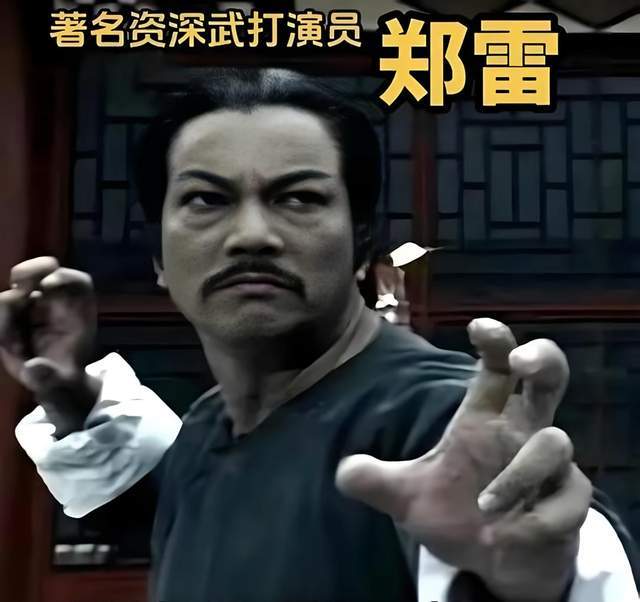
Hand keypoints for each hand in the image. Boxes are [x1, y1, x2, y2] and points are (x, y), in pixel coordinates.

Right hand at [0, 257, 99, 437]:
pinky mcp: (14, 316)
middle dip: (31, 271)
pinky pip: (3, 309)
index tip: (47, 284)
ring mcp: (33, 307)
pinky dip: (1, 322)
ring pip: (17, 290)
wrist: (51, 382)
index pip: (79, 282)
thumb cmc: (64, 377)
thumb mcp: (61, 384)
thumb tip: (34, 367)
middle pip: (46, 270)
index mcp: (79, 313)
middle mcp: (56, 304)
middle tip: (18, 285)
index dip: (66, 277)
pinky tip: (10, 346)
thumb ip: (50, 377)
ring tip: (12, 342)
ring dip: (9, 307)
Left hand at [335, 318, 591, 601]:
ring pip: (555, 443)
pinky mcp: (568, 503)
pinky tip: (507, 538)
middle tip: (522, 360)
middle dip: (542, 360)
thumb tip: (343, 472)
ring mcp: (550, 466)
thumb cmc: (458, 512)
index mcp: (485, 418)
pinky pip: (571, 499)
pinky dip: (540, 520)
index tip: (478, 326)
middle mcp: (522, 432)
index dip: (494, 341)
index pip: (495, 367)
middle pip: (549, 376)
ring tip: (485, 508)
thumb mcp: (409, 497)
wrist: (494, 562)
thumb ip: (378, 482)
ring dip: (520, 475)